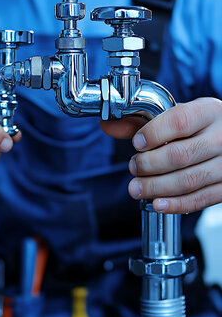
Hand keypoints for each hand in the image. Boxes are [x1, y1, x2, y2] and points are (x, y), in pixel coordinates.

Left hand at [100, 97, 221, 213]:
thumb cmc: (197, 126)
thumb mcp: (174, 116)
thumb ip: (140, 120)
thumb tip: (107, 125)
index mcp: (209, 112)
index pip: (179, 121)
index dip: (153, 134)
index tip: (137, 143)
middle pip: (180, 155)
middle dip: (148, 165)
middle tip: (133, 167)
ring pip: (189, 180)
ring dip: (156, 187)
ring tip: (136, 188)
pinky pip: (202, 199)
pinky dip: (176, 204)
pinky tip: (157, 204)